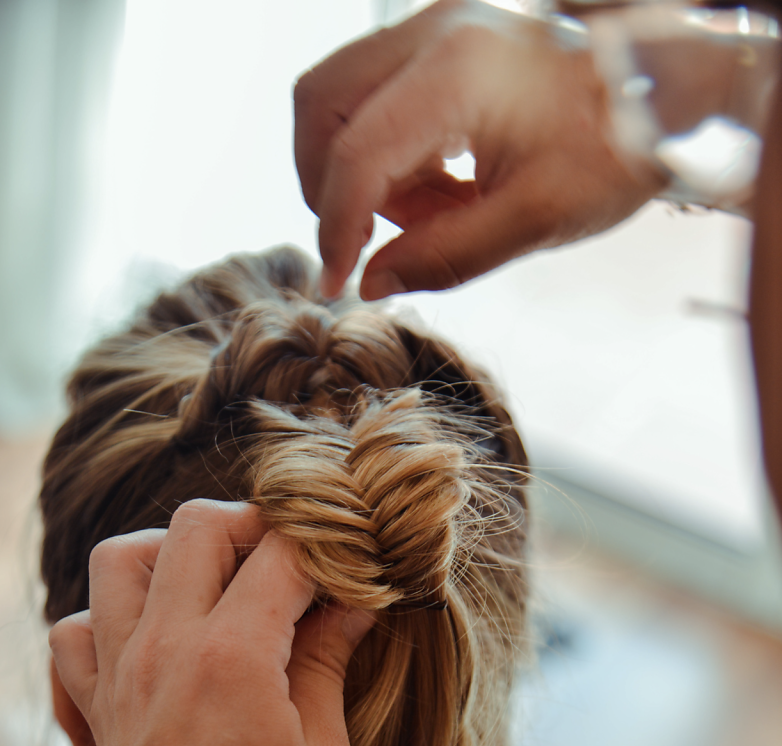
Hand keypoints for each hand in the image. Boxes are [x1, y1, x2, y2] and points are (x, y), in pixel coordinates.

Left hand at [48, 500, 372, 745]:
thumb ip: (328, 662)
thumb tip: (354, 604)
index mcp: (232, 657)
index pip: (283, 554)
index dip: (328, 550)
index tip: (352, 572)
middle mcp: (164, 648)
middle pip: (195, 526)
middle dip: (251, 525)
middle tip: (291, 563)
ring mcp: (120, 673)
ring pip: (119, 558)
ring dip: (171, 553)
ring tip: (217, 586)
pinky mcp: (97, 705)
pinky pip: (74, 631)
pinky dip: (107, 617)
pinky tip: (151, 643)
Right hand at [294, 0, 664, 299]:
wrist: (661, 90)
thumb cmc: (614, 146)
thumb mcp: (538, 218)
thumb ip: (448, 256)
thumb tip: (372, 281)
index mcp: (458, 69)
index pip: (358, 153)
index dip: (337, 229)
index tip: (338, 281)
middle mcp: (433, 32)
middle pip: (323, 105)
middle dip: (328, 186)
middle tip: (370, 240)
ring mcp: (433, 28)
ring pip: (341, 98)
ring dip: (359, 170)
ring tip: (429, 213)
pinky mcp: (441, 43)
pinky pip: (378, 98)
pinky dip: (389, 154)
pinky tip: (443, 186)